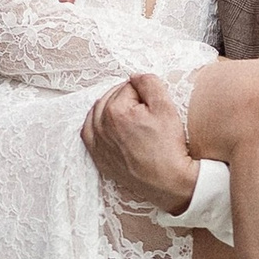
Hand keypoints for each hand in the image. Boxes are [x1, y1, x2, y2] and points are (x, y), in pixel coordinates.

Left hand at [81, 74, 195, 211]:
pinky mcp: (99, 158)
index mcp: (115, 111)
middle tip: (146, 108)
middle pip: (111, 98)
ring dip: (110, 107)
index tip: (155, 104)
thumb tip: (135, 76)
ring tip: (129, 113)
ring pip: (97, 113)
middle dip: (127, 98)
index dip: (144, 92)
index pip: (128, 87)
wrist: (169, 182)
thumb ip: (149, 83)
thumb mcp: (166, 108)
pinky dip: (96, 124)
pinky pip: (89, 133)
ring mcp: (97, 144)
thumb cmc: (168, 147)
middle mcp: (100, 126)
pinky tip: (107, 124)